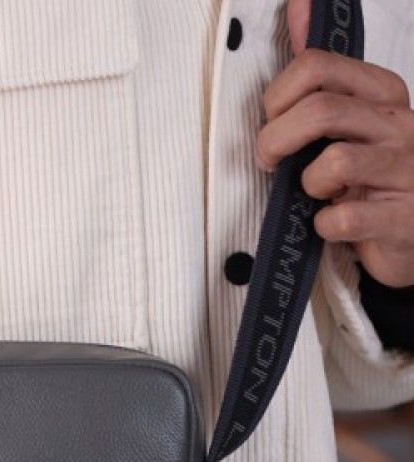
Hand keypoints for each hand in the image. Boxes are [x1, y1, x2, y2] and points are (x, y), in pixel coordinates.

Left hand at [255, 0, 413, 287]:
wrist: (411, 232)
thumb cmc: (370, 176)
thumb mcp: (350, 117)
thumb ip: (321, 72)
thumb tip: (298, 4)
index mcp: (382, 93)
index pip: (316, 67)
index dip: (276, 99)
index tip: (270, 125)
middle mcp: (399, 123)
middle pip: (320, 111)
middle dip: (276, 141)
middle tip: (269, 164)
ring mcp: (405, 170)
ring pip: (334, 162)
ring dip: (306, 184)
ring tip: (315, 193)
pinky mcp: (402, 218)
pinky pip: (344, 217)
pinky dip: (323, 225)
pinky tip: (329, 224)